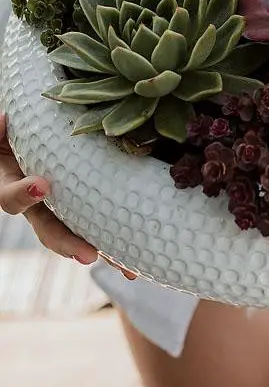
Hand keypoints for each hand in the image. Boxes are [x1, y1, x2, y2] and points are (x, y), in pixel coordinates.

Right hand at [0, 112, 135, 278]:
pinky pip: (97, 223)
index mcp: (11, 186)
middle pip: (50, 230)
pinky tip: (137, 253)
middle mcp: (36, 204)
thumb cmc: (13, 133)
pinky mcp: (83, 203)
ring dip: (100, 249)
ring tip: (124, 265)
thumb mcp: (1, 131)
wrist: (28, 136)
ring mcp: (60, 207)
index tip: (42, 186)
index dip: (24, 194)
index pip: (11, 197)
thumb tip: (3, 121)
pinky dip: (115, 238)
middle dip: (69, 244)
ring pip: (78, 233)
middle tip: (89, 255)